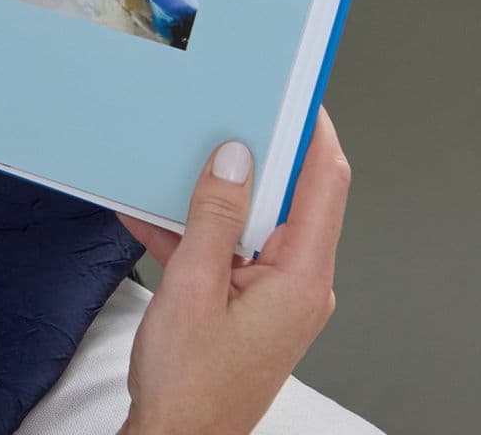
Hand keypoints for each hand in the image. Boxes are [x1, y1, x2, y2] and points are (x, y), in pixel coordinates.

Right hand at [115, 109, 349, 434]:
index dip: (314, 131)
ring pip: (253, 225)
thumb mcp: (193, 287)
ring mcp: (274, 298)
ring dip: (214, 200)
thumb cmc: (191, 389)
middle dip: (255, 158)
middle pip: (291, 199)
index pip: (326, 182)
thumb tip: (234, 159)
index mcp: (301, 277)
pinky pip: (229, 255)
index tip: (297, 93)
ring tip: (177, 169)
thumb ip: (215, 217)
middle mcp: (299, 285)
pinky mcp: (248, 308)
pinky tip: (155, 219)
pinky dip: (196, 237)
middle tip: (227, 118)